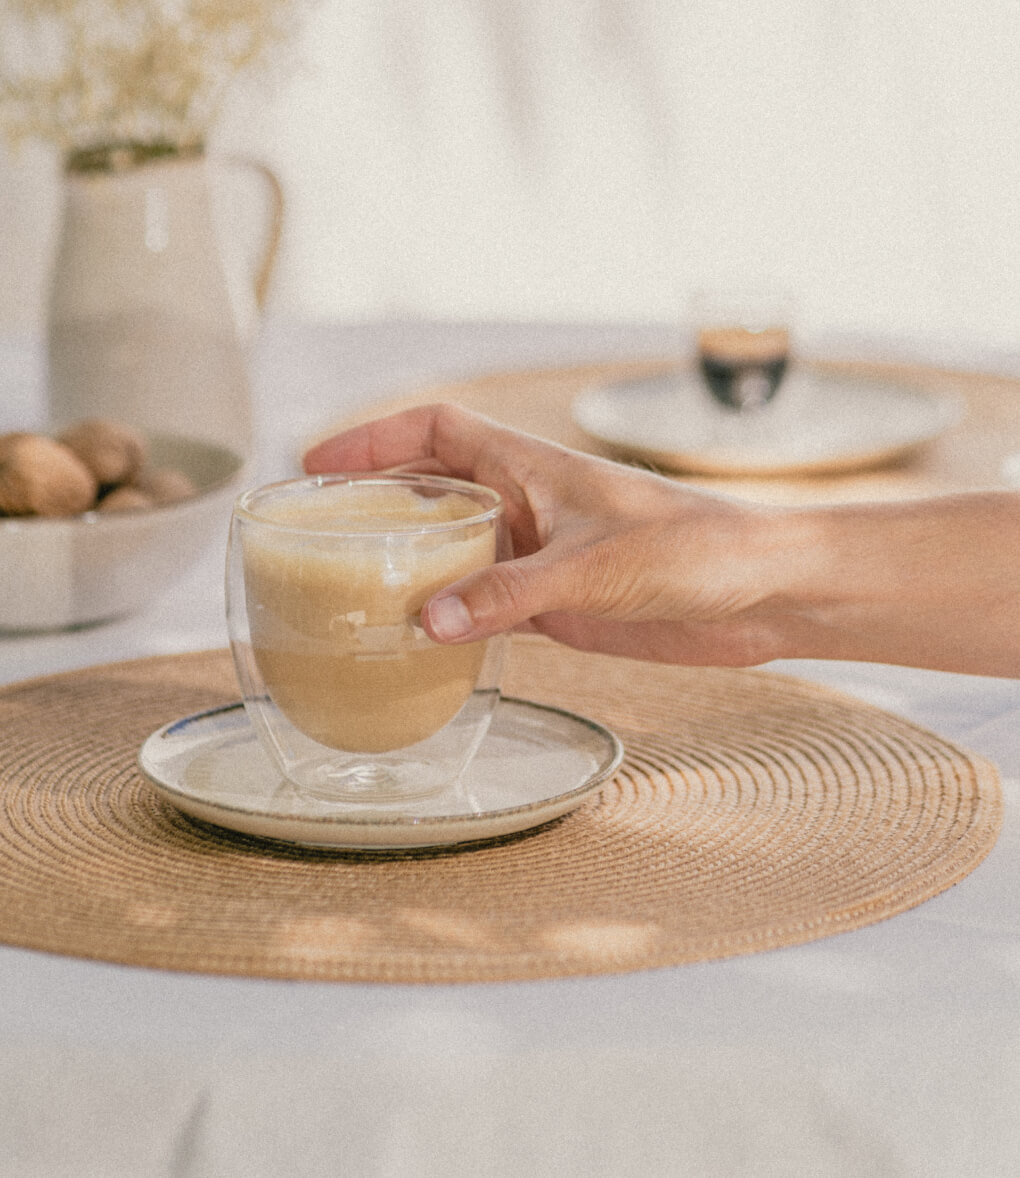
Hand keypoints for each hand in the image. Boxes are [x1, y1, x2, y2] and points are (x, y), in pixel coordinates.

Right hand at [303, 403, 791, 664]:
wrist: (763, 592)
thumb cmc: (698, 549)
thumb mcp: (595, 568)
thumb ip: (508, 593)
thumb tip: (422, 622)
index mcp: (532, 467)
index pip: (437, 429)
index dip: (373, 437)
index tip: (315, 461)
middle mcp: (528, 505)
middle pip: (431, 490)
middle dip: (373, 504)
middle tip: (311, 533)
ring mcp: (539, 557)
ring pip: (452, 552)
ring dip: (406, 567)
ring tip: (345, 592)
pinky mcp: (558, 606)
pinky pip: (483, 607)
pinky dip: (447, 621)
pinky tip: (415, 642)